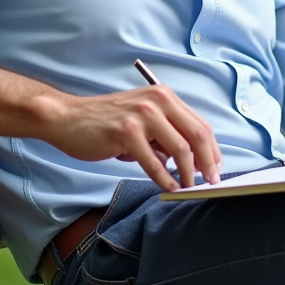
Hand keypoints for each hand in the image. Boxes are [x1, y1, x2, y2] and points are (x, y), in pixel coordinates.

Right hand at [50, 84, 221, 191]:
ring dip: (189, 174)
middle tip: (211, 181)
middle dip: (208, 163)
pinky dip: (166, 179)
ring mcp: (142, 116)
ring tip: (190, 187)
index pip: (200, 124)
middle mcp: (157, 101)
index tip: (216, 168)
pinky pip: (154, 163)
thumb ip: (166, 133)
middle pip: (197, 135)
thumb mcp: (142, 119)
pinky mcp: (126, 133)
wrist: (69, 118)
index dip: (212, 149)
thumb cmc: (106, 122)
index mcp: (164, 96)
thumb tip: (193, 160)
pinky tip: (169, 188)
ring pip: (180, 150)